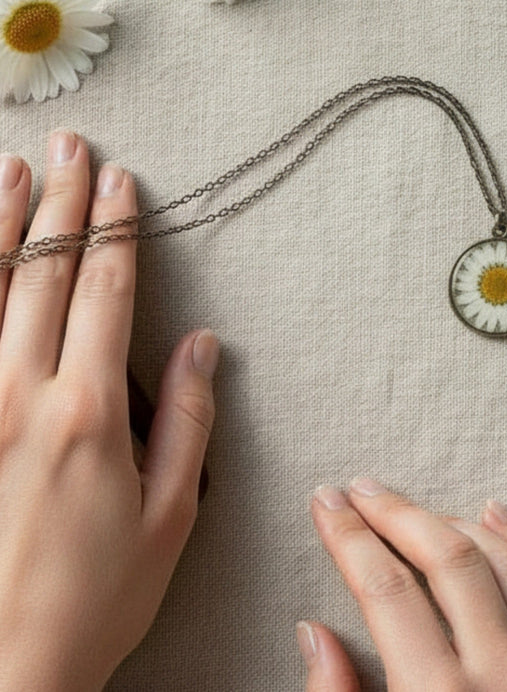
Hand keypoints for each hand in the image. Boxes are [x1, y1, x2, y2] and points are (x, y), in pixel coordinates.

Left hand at [0, 132, 216, 691]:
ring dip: (4, 223)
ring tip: (16, 170)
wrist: (1, 669)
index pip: (106, 292)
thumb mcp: (171, 516)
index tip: (124, 182)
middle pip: (46, 274)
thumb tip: (204, 345)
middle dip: (65, 204)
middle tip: (77, 148)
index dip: (118, 230)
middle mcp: (19, 396)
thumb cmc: (93, 597)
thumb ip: (188, 420)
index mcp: (87, 413)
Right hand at [301, 479, 506, 690]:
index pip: (385, 590)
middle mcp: (502, 675)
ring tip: (412, 506)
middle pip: (444, 557)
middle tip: (359, 488)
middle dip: (395, 512)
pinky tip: (497, 515)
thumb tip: (314, 632)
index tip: (325, 504)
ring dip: (454, 520)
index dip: (348, 538)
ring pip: (503, 559)